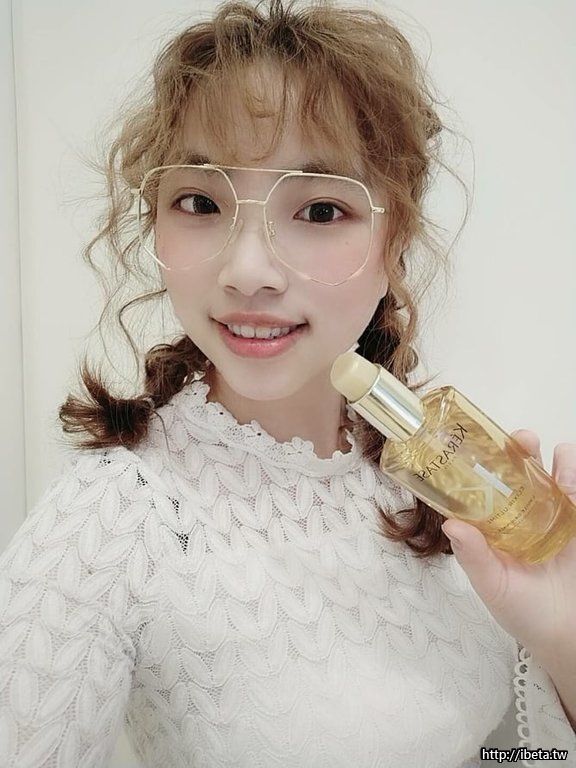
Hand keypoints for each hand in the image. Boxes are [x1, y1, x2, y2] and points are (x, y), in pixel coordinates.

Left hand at [441, 430, 575, 657]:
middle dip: (516, 450)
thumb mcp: (493, 586)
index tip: (477, 446)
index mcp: (493, 527)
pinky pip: (575, 491)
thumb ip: (475, 557)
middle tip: (519, 441)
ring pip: (548, 475)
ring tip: (547, 449)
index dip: (480, 464)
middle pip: (517, 472)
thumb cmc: (524, 613)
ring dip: (547, 456)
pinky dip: (572, 472)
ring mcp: (550, 516)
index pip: (484, 487)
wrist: (567, 633)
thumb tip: (451, 525)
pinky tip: (567, 462)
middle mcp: (519, 515)